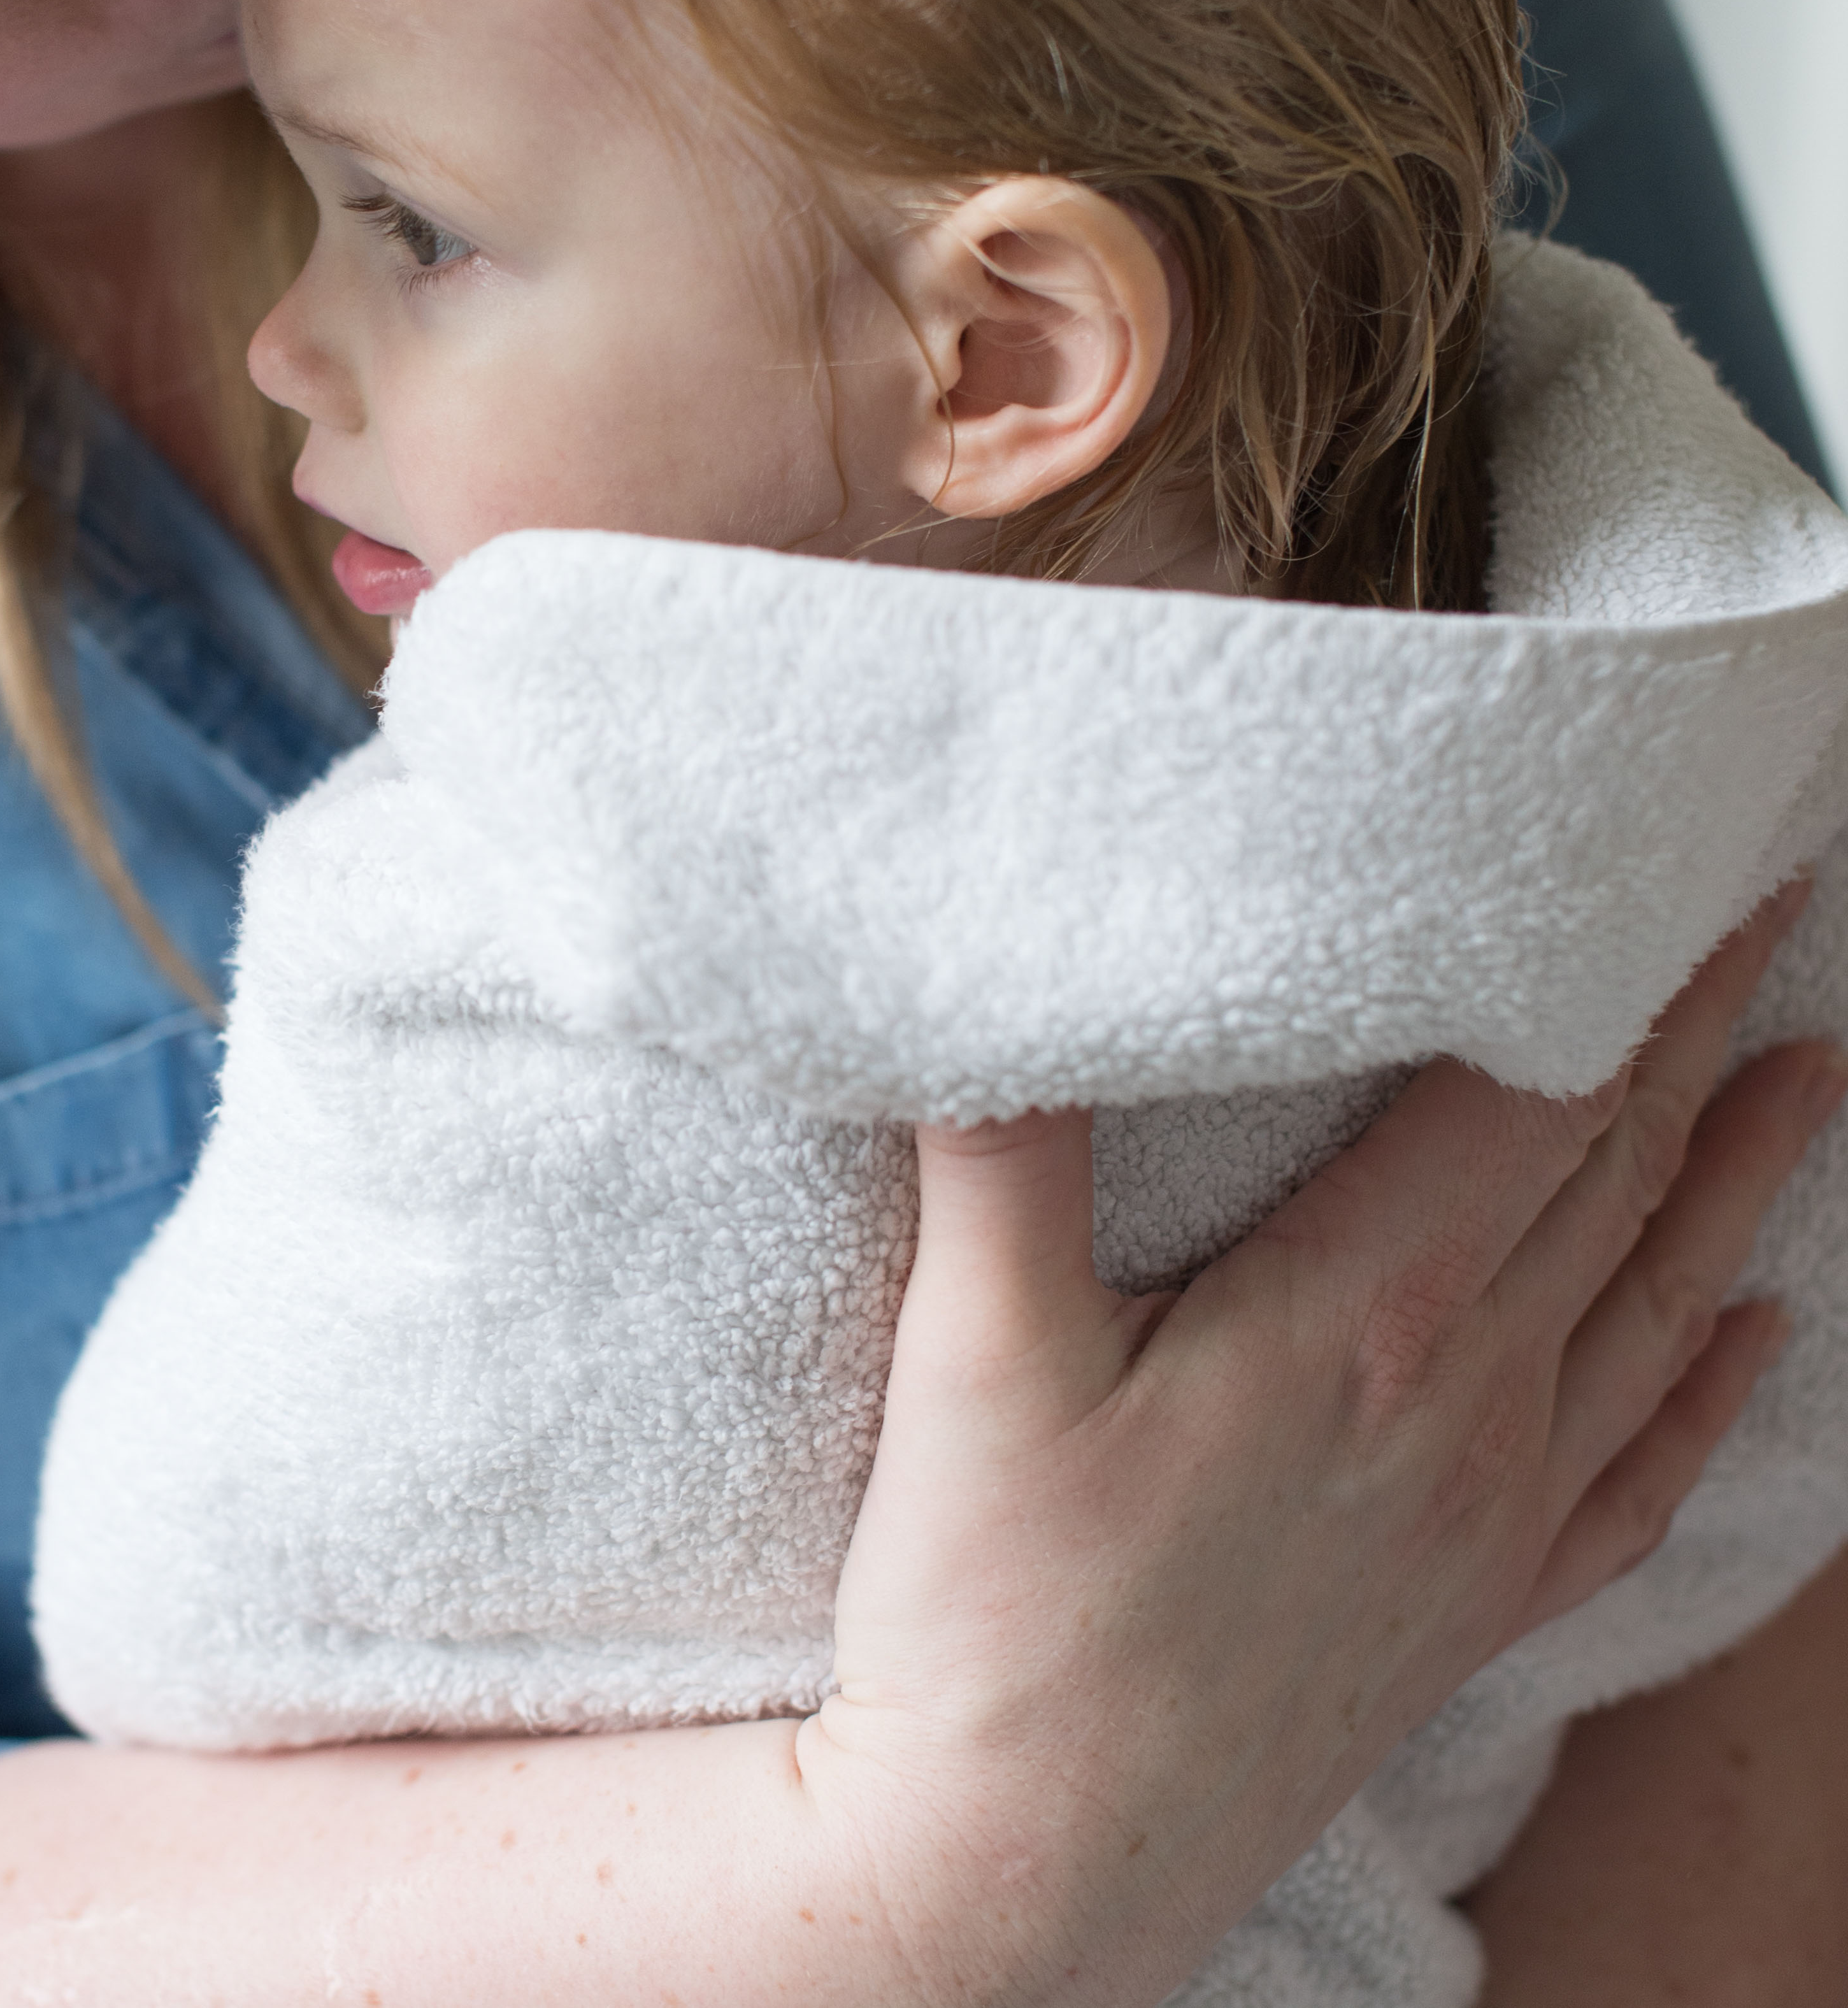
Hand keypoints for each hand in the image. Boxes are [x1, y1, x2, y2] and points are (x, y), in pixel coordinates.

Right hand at [806, 883, 1840, 2007]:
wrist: (1023, 1866)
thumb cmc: (993, 1607)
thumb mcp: (974, 1357)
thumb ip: (1004, 1153)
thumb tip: (998, 976)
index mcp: (1368, 1321)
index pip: (1539, 1099)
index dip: (1626, 975)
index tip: (1697, 872)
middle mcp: (1465, 1408)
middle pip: (1615, 1175)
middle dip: (1699, 1031)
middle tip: (1764, 909)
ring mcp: (1484, 1519)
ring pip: (1653, 1307)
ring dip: (1739, 1182)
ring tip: (1810, 1072)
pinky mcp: (1469, 1610)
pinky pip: (1639, 1480)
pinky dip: (1712, 1394)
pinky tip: (1759, 1338)